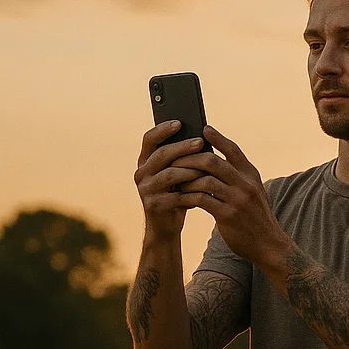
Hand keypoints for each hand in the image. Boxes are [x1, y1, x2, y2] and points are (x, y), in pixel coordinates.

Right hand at [134, 120, 209, 239]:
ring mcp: (145, 189)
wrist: (166, 226)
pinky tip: (204, 190)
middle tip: (200, 142)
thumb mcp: (177, 174)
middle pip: (161, 155)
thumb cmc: (176, 195)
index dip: (162, 130)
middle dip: (182, 147)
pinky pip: (174, 195)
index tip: (179, 122)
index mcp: (145, 161)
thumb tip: (202, 137)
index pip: (149, 139)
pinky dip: (191, 192)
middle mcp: (141, 173)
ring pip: (169, 174)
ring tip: (206, 168)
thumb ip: (181, 159)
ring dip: (189, 170)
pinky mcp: (153, 205)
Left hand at [171, 126, 293, 267]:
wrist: (269, 246)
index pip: (233, 150)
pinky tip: (181, 197)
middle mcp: (246, 184)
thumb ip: (238, 178)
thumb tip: (213, 163)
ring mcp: (237, 200)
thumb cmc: (255, 218)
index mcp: (251, 175)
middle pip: (213, 161)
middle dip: (191, 158)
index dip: (218, 138)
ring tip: (175, 179)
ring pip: (205, 179)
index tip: (204, 128)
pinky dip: (188, 196)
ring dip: (187, 178)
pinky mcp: (228, 216)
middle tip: (176, 158)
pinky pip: (202, 200)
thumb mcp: (253, 193)